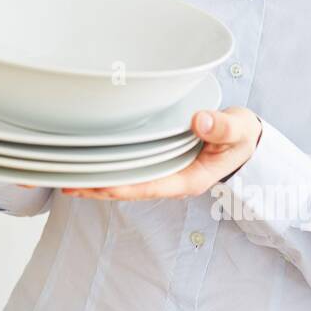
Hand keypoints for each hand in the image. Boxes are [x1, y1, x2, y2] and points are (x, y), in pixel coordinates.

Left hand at [61, 107, 262, 200]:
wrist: (243, 139)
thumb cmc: (239, 135)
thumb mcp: (238, 129)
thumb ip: (221, 127)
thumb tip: (200, 121)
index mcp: (189, 179)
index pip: (149, 186)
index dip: (122, 186)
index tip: (98, 184)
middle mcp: (172, 181)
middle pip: (130, 189)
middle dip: (100, 188)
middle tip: (68, 183)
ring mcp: (164, 174)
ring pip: (126, 181)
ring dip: (99, 181)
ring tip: (67, 178)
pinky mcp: (159, 163)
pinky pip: (130, 170)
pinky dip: (108, 168)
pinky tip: (88, 164)